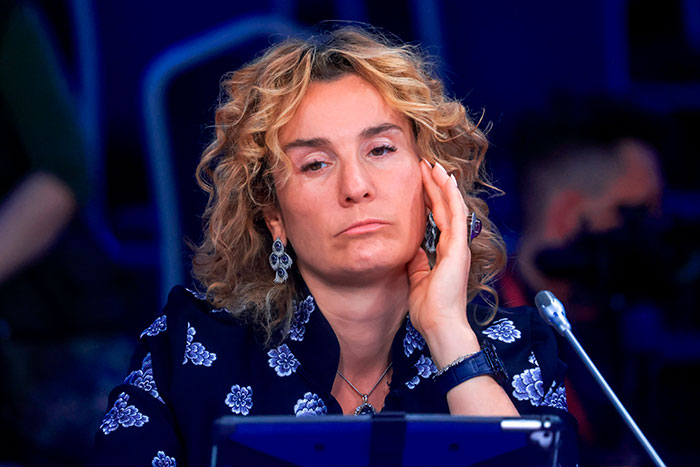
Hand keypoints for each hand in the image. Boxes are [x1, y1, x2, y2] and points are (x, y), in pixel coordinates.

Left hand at [406, 160, 479, 366]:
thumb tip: (412, 248)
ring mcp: (458, 246)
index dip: (430, 200)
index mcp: (446, 253)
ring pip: (452, 207)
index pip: (437, 219)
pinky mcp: (458, 248)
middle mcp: (455, 247)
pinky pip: (456, 216)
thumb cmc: (430, 309)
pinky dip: (451, 197)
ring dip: (442, 185)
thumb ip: (418, 262)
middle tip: (426, 165)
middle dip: (435, 186)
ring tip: (434, 165)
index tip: (421, 182)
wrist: (440, 325)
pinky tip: (446, 180)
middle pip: (445, 209)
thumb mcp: (418, 279)